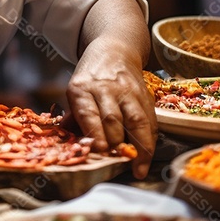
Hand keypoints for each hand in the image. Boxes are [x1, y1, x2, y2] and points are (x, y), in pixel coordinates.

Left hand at [67, 45, 156, 178]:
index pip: (89, 114)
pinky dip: (150, 140)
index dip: (95, 134)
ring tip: (139, 168)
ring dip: (139, 147)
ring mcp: (127, 91)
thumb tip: (69, 145)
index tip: (100, 152)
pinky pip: (150, 120)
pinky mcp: (144, 95)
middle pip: (113, 119)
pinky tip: (148, 156)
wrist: (114, 52)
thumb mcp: (75, 92)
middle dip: (116, 144)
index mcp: (82, 89)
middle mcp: (105, 89)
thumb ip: (73, 119)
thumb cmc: (90, 78)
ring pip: (136, 120)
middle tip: (116, 164)